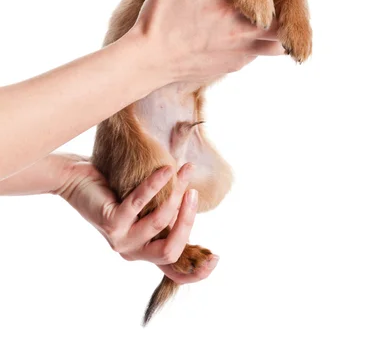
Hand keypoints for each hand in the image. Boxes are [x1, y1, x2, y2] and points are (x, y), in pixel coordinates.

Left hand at [58, 157, 217, 283]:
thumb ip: (164, 209)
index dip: (196, 273)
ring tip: (183, 170)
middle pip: (171, 250)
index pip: (173, 273)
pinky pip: (140, 203)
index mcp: (144, 251)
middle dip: (188, 220)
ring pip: (160, 223)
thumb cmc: (113, 189)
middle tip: (194, 192)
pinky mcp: (111, 222)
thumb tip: (193, 193)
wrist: (75, 179)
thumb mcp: (145, 206)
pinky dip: (156, 184)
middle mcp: (132, 252)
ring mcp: (120, 239)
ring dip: (176, 193)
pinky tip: (166, 169)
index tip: (215, 257)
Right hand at [130, 0, 285, 84]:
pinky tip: (242, 32)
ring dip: (279, 27)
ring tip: (265, 15)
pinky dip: (259, 42)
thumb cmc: (158, 17)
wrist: (149, 61)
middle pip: (289, 13)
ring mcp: (242, 50)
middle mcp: (244, 27)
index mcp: (232, 0)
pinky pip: (260, 53)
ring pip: (281, 41)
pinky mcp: (236, 65)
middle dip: (285, 0)